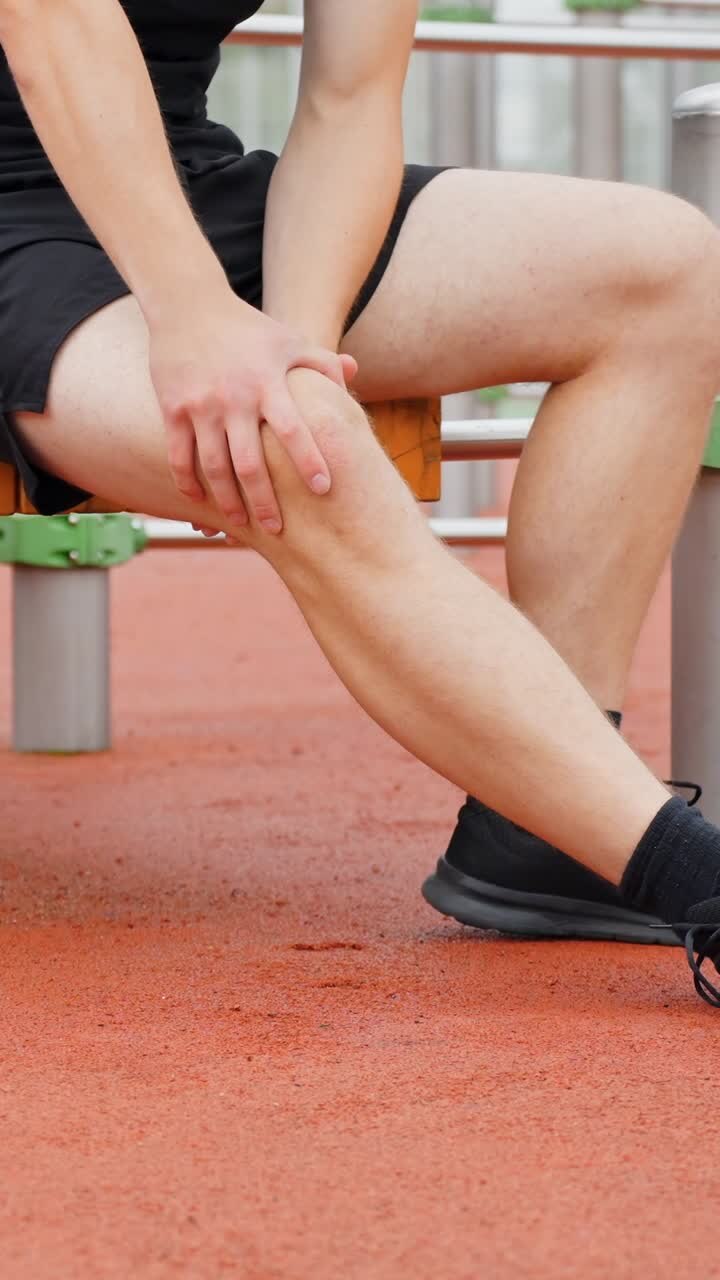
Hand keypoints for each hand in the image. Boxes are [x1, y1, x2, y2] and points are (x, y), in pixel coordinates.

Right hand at [149, 287, 356, 532]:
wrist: (188, 304)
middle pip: (251, 463)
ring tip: (239, 525)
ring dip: (227, 502)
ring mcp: (200, 406)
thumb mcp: (288, 339)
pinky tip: (199, 502)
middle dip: (264, 502)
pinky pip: (179, 456)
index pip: (293, 429)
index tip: (323, 489)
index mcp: (267, 382)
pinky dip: (188, 483)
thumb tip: (353, 375)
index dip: (309, 460)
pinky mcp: (173, 409)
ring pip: (214, 467)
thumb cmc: (248, 328)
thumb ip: (322, 361)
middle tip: (278, 530)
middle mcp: (234, 398)